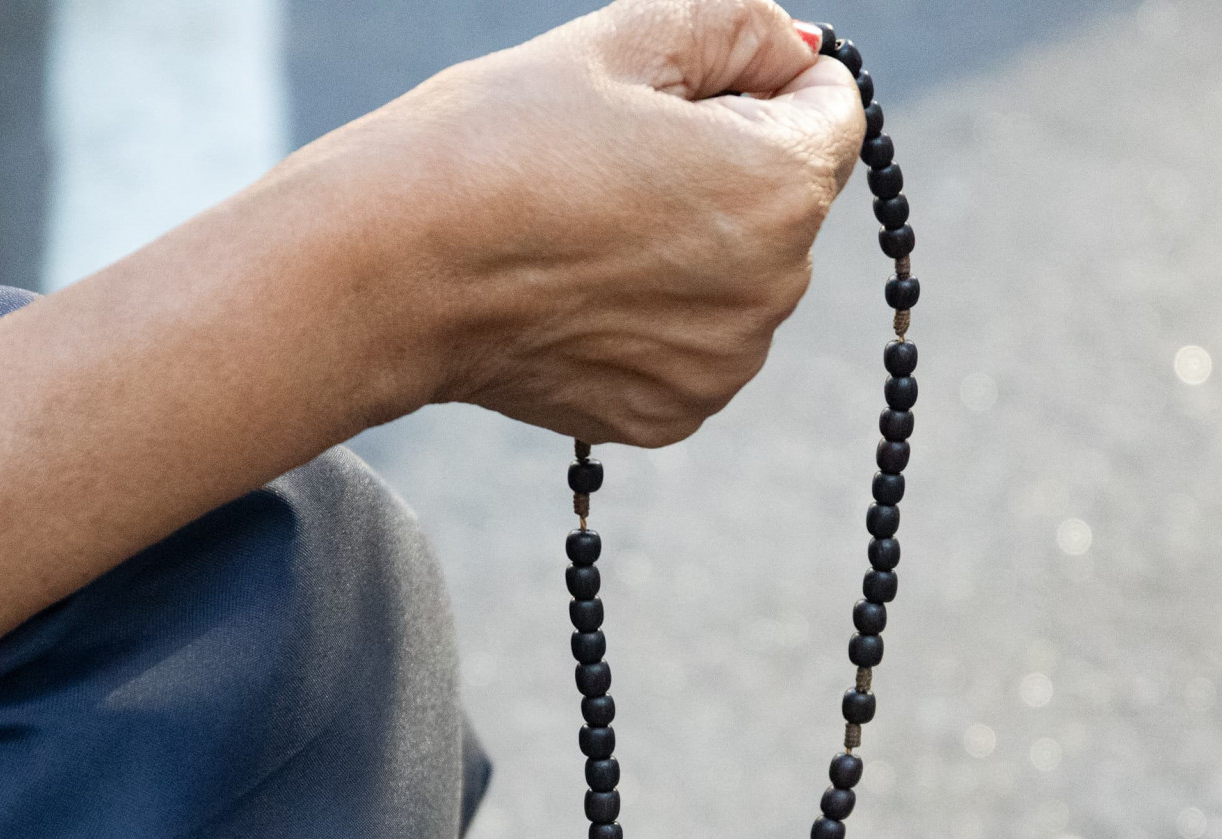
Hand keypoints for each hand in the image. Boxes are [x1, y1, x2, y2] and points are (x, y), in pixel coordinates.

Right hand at [319, 0, 864, 447]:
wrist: (386, 273)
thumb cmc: (492, 141)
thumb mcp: (623, 36)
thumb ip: (736, 24)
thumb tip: (796, 54)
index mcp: (780, 188)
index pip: (835, 111)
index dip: (764, 81)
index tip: (685, 90)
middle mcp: (773, 292)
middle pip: (786, 200)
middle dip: (726, 168)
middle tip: (611, 161)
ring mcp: (721, 367)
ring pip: (739, 278)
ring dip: (692, 247)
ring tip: (584, 230)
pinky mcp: (668, 417)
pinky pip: (691, 344)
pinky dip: (652, 317)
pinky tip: (575, 291)